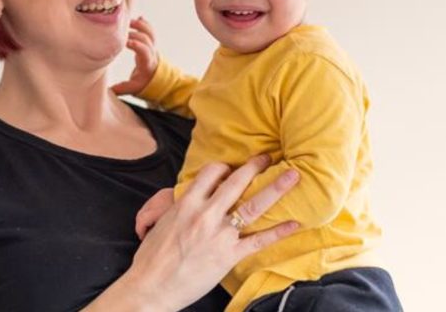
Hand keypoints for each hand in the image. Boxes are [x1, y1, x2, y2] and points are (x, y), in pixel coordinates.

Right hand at [111, 17, 158, 95]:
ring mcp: (153, 46)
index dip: (137, 45)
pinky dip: (145, 23)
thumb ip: (122, 88)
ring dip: (140, 25)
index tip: (127, 42)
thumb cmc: (145, 82)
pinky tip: (138, 18)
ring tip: (128, 21)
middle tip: (121, 31)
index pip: (144, 51)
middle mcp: (152, 53)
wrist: (158, 78)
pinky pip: (150, 30)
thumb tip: (108, 90)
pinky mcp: (151, 42)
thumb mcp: (134, 88)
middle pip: (146, 39)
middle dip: (135, 33)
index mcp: (147, 63)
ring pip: (150, 32)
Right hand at [115, 155, 300, 311]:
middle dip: (255, 166)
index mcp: (187, 203)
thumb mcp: (163, 222)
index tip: (231, 168)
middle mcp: (205, 214)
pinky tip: (294, 223)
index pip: (211, 173)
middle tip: (268, 158)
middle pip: (236, 182)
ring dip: (275, 188)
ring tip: (293, 176)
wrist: (151, 287)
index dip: (224, 167)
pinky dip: (278, 231)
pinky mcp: (229, 255)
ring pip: (254, 205)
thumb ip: (180, 207)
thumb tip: (190, 198)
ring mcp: (220, 234)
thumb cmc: (151, 258)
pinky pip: (259, 240)